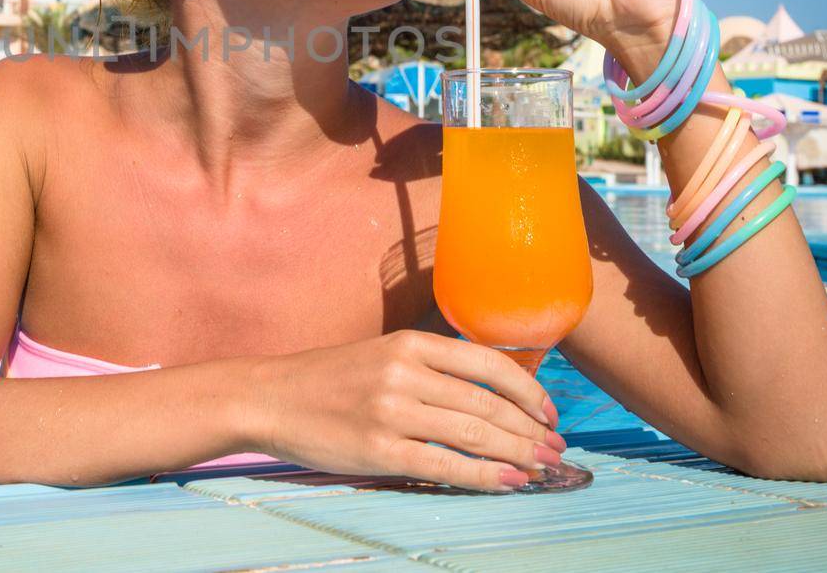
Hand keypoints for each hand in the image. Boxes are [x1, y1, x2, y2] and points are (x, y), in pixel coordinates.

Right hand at [244, 329, 566, 491]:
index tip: (549, 413)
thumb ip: (431, 368)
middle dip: (530, 429)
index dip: (528, 390)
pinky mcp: (379, 450)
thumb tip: (492, 397)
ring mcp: (391, 411)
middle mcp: (404, 372)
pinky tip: (508, 483)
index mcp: (409, 343)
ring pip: (474, 433)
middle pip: (487, 402)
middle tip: (556, 450)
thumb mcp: (382, 355)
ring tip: (542, 468)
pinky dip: (484, 476)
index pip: (488, 362)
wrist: (270, 399)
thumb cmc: (329, 380)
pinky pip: (445, 465)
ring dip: (517, 453)